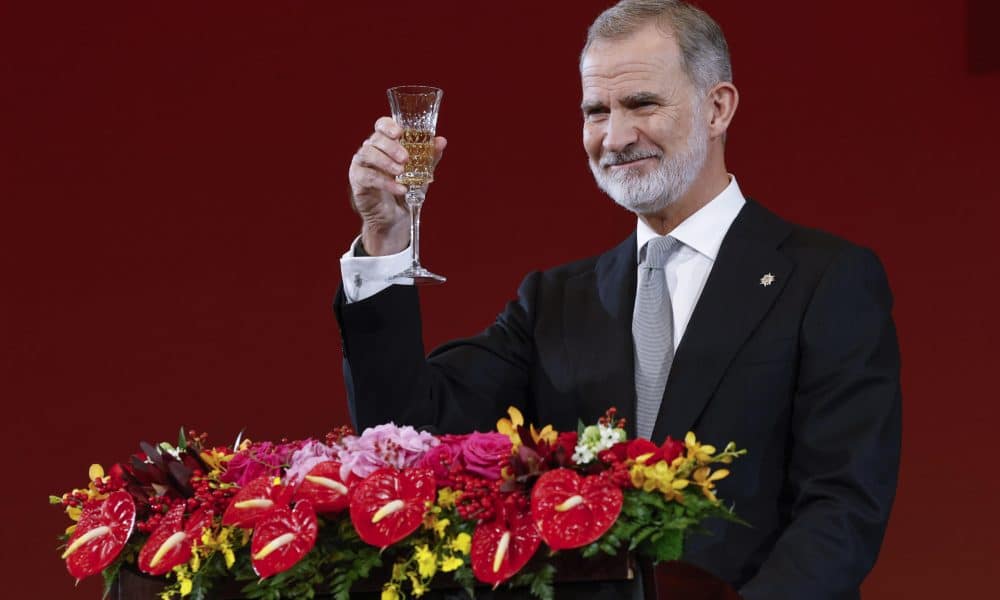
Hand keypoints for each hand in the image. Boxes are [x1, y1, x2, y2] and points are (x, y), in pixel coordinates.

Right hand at [348, 116, 446, 255]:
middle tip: (405, 158)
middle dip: (391, 147)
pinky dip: (385, 182)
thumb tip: (441, 141)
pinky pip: (368, 177)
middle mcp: (371, 150)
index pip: (381, 125)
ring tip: (401, 172)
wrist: (396, 218)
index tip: (399, 133)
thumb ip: (429, 157)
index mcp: (385, 143)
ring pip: (368, 154)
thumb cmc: (406, 190)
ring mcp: (362, 165)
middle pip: (375, 139)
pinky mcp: (358, 181)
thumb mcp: (421, 173)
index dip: (388, 126)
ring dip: (386, 162)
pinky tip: (400, 189)